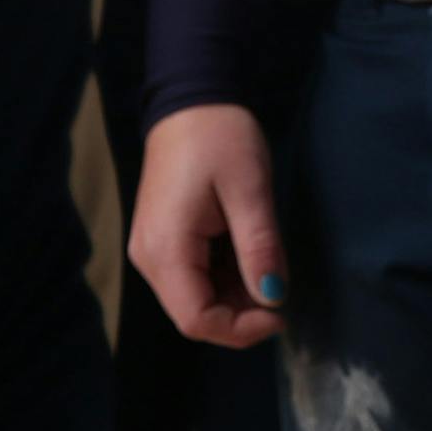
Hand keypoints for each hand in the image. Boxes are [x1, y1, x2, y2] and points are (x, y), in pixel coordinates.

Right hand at [129, 102, 288, 346]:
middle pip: (194, 314)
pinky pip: (193, 277)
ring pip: (195, 298)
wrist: (191, 101)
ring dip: (235, 296)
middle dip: (241, 314)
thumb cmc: (220, 139)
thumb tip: (274, 298)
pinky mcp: (162, 239)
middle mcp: (149, 258)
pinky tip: (249, 254)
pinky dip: (225, 278)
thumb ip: (260, 248)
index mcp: (166, 249)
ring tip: (268, 264)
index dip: (242, 329)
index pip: (197, 320)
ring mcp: (152, 249)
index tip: (281, 312)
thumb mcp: (250, 191)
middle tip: (280, 286)